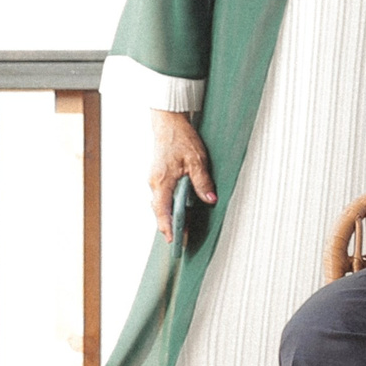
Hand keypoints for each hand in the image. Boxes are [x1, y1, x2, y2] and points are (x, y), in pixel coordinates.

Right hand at [147, 109, 214, 239]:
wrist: (168, 124)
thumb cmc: (181, 139)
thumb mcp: (197, 160)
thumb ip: (202, 181)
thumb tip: (210, 200)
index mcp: (162, 181)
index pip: (162, 211)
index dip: (167, 227)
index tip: (174, 240)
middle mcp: (154, 183)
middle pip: (160, 211)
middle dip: (170, 226)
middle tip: (182, 241)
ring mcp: (155, 180)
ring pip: (161, 204)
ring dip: (171, 217)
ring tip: (184, 230)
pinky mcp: (159, 177)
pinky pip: (163, 196)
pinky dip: (171, 206)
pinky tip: (182, 211)